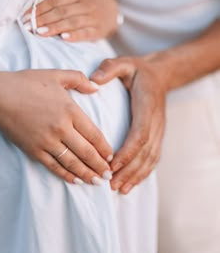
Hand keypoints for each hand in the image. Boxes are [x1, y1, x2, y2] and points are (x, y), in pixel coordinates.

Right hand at [0, 69, 112, 184]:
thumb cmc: (27, 84)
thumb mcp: (56, 75)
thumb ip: (79, 79)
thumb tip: (96, 87)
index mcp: (70, 110)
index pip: (94, 134)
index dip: (105, 148)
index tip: (112, 157)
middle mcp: (61, 128)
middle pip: (86, 152)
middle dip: (100, 166)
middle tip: (109, 176)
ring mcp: (47, 141)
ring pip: (72, 163)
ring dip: (87, 174)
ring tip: (97, 182)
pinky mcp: (34, 150)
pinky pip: (54, 166)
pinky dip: (66, 175)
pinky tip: (75, 181)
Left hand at [23, 0, 118, 41]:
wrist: (114, 12)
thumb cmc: (89, 6)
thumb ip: (62, 4)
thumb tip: (37, 14)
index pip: (55, 1)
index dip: (39, 9)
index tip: (25, 16)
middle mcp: (86, 4)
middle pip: (61, 11)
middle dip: (43, 19)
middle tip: (29, 26)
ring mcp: (93, 18)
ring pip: (71, 22)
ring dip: (54, 27)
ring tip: (40, 32)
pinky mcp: (98, 31)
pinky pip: (85, 33)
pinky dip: (74, 36)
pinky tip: (63, 38)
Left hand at [91, 54, 166, 193]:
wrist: (160, 75)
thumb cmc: (137, 71)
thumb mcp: (123, 63)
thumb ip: (109, 68)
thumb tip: (92, 81)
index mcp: (146, 106)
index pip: (139, 133)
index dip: (127, 152)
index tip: (111, 165)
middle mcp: (155, 121)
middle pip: (145, 152)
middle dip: (128, 170)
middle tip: (110, 184)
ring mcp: (158, 130)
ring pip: (150, 158)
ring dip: (135, 176)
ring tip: (119, 189)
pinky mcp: (157, 136)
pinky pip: (153, 158)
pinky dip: (143, 173)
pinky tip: (131, 184)